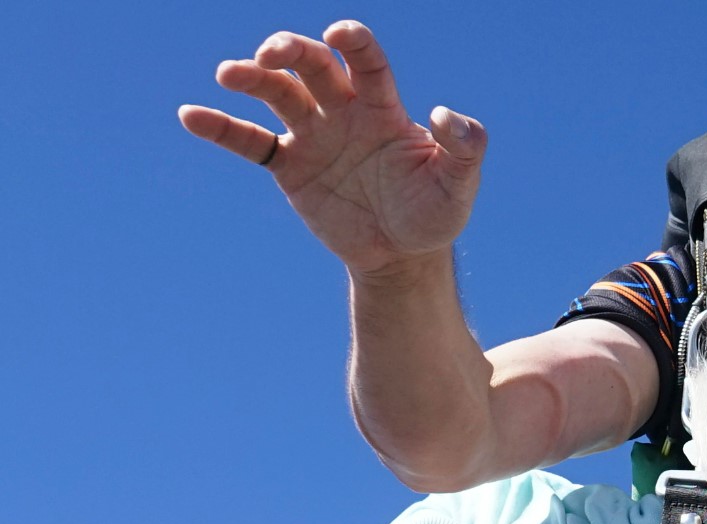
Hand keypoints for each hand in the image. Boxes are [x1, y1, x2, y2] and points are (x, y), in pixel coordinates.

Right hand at [177, 21, 485, 277]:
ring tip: (230, 74)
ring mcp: (312, 135)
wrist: (402, 255)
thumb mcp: (458, 184)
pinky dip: (221, 128)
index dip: (354, 42)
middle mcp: (343, 111)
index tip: (339, 33)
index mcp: (383, 108)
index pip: (366, 63)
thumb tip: (446, 114)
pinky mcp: (289, 166)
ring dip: (252, 78)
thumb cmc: (434, 213)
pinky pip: (250, 141)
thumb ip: (464, 147)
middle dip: (291, 51)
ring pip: (276, 94)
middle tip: (272, 54)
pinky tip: (191, 115)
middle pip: (312, 66)